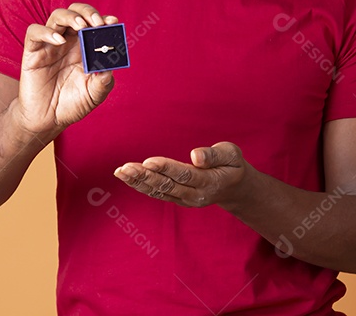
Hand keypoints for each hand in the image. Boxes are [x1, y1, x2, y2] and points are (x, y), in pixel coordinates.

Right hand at [10, 2, 117, 134]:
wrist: (48, 121)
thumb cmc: (72, 104)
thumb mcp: (94, 95)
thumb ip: (104, 81)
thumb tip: (111, 66)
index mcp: (85, 47)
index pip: (94, 23)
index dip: (103, 19)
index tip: (113, 21)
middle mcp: (68, 41)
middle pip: (76, 12)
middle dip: (88, 12)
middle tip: (97, 23)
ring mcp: (50, 44)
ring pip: (57, 16)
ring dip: (70, 16)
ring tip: (81, 26)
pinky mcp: (33, 52)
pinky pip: (34, 32)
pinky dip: (46, 32)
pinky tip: (58, 41)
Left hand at [114, 142, 249, 207]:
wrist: (235, 188)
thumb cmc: (232, 165)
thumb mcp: (232, 155)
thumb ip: (214, 155)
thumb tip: (195, 156)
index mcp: (209, 182)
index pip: (184, 175)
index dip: (166, 168)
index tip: (148, 161)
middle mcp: (195, 195)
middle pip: (166, 186)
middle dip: (145, 176)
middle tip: (125, 167)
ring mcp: (185, 200)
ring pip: (158, 192)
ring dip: (138, 182)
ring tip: (120, 172)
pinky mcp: (178, 199)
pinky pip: (157, 194)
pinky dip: (141, 186)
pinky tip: (127, 177)